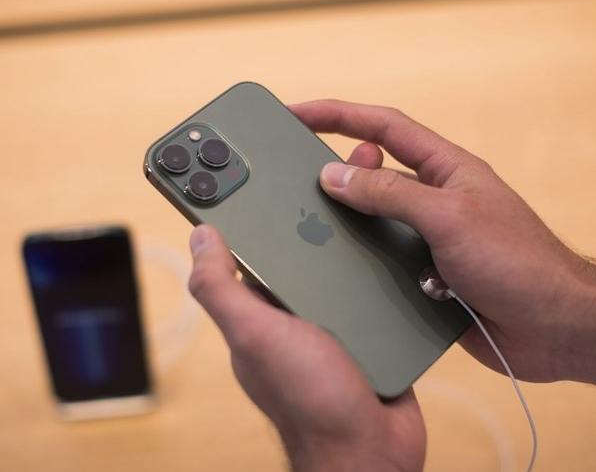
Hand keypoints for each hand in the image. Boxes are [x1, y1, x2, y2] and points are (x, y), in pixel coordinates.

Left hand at [187, 143, 425, 471]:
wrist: (373, 450)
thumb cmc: (310, 400)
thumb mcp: (256, 336)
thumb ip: (223, 289)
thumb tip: (200, 234)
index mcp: (258, 304)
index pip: (243, 243)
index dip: (238, 201)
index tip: (239, 159)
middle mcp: (291, 306)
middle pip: (295, 239)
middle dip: (306, 196)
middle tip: (319, 153)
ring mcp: (331, 313)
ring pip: (337, 254)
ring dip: (350, 219)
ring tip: (365, 175)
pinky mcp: (368, 322)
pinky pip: (372, 278)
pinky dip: (380, 253)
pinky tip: (394, 222)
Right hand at [291, 99, 595, 398]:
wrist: (554, 328)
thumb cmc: (518, 262)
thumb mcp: (448, 216)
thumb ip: (390, 193)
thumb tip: (334, 174)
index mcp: (445, 169)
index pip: (384, 128)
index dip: (337, 115)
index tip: (295, 113)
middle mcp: (434, 200)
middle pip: (371, 175)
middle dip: (336, 176)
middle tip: (297, 185)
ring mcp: (429, 240)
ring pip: (372, 225)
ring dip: (349, 230)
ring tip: (314, 235)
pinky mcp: (425, 279)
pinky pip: (382, 266)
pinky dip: (365, 269)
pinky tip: (348, 277)